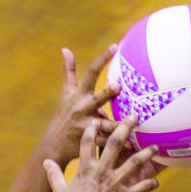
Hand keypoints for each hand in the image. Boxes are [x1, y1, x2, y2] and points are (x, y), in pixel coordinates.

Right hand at [40, 45, 121, 167]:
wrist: (54, 145)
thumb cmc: (63, 115)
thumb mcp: (66, 93)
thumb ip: (68, 71)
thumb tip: (65, 49)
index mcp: (80, 95)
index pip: (91, 73)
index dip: (102, 59)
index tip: (115, 46)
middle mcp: (82, 108)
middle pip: (97, 98)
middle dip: (107, 92)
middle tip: (118, 86)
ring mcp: (86, 125)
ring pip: (105, 124)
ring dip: (119, 124)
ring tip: (136, 120)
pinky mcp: (89, 141)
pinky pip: (106, 141)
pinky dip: (119, 143)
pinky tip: (133, 143)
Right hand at [44, 119, 159, 191]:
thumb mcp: (59, 190)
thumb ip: (54, 173)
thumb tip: (45, 162)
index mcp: (85, 169)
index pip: (87, 143)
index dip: (91, 129)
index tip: (96, 120)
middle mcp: (102, 172)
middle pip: (115, 144)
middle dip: (125, 128)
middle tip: (134, 117)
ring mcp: (115, 184)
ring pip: (134, 163)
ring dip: (146, 153)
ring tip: (155, 147)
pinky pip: (141, 188)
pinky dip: (150, 185)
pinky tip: (156, 182)